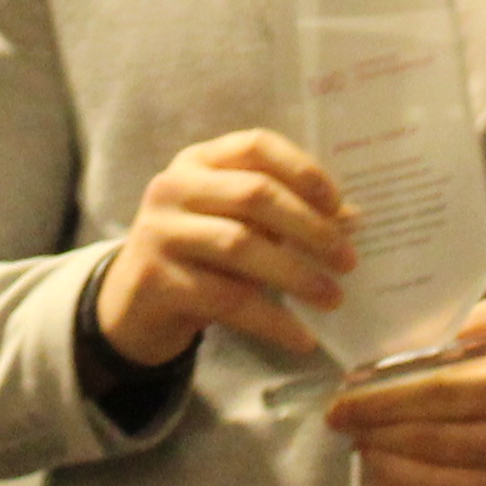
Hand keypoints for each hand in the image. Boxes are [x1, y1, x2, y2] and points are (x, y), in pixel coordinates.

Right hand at [93, 130, 353, 368]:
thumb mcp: (236, 224)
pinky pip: (226, 299)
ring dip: (296, 275)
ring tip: (333, 299)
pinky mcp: (157, 281)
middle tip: (348, 261)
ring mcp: (160, 233)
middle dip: (310, 228)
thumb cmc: (198, 255)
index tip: (338, 205)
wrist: (132, 304)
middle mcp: (173, 188)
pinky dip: (272, 320)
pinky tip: (303, 338)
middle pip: (254, 194)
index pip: (255, 146)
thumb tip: (353, 219)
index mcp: (198, 162)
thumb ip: (285, 215)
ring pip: (240, 246)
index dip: (302, 171)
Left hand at [320, 290, 485, 485]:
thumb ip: (480, 315)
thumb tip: (415, 333)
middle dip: (376, 431)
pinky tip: (388, 482)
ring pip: (438, 485)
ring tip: (362, 446)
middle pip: (434, 442)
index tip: (345, 398)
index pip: (444, 394)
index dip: (386, 399)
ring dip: (387, 468)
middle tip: (341, 421)